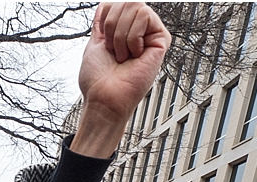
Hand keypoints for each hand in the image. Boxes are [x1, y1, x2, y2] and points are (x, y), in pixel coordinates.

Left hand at [73, 2, 170, 158]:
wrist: (104, 97)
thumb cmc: (97, 79)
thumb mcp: (95, 43)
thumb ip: (102, 23)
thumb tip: (105, 4)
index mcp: (121, 31)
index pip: (113, 3)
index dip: (105, 18)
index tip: (103, 41)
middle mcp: (137, 31)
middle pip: (126, 1)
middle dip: (112, 26)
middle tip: (114, 51)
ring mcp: (149, 34)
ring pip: (135, 6)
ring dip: (121, 35)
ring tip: (123, 56)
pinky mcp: (161, 40)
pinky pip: (144, 16)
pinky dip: (132, 37)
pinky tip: (135, 55)